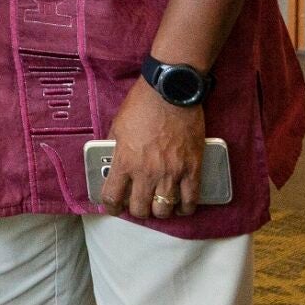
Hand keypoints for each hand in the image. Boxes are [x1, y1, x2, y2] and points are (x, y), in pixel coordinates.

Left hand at [102, 81, 204, 219]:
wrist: (171, 93)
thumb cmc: (142, 106)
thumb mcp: (118, 127)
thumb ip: (116, 148)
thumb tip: (114, 161)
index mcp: (125, 161)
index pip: (113, 197)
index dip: (111, 207)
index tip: (112, 207)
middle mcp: (147, 172)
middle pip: (140, 209)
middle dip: (137, 211)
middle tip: (138, 205)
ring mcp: (172, 173)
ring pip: (165, 209)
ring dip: (160, 211)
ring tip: (158, 206)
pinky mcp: (193, 169)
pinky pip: (191, 200)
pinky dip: (185, 208)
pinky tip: (180, 207)